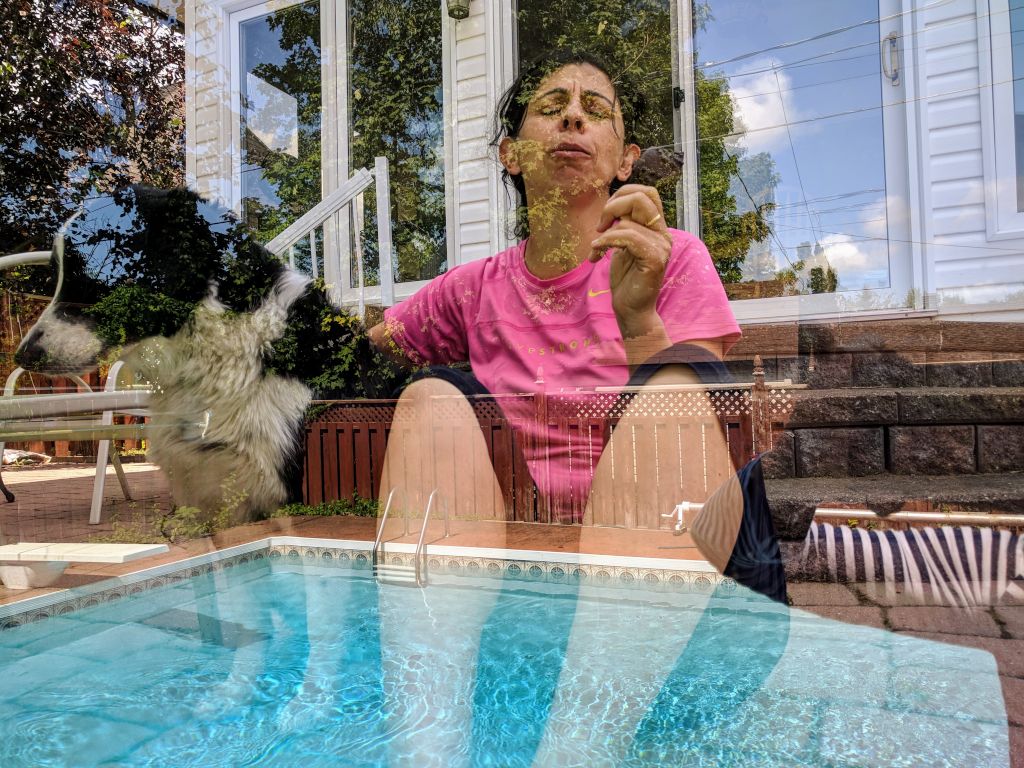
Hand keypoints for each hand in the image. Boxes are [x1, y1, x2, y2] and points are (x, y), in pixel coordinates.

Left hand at [589, 184, 671, 336]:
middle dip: (612, 206)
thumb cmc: (626, 279)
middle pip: (641, 197)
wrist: (631, 309)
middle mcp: (663, 234)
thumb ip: (624, 223)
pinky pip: (628, 237)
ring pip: (628, 220)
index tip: (606, 217)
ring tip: (597, 249)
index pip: (647, 192)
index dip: (623, 195)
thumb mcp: (623, 245)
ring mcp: (661, 246)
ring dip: (605, 233)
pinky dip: (607, 241)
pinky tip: (597, 252)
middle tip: (600, 227)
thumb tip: (613, 204)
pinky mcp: (655, 259)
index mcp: (657, 227)